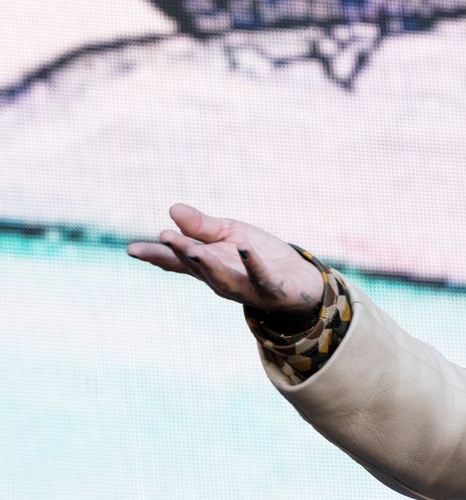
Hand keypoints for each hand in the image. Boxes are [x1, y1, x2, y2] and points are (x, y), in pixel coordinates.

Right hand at [126, 203, 324, 313]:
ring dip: (208, 265)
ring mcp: (246, 288)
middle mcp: (222, 280)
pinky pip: (262, 277)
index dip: (156, 255)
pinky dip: (253, 264)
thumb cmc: (259, 256)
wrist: (300, 279)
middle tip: (164, 237)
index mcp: (208, 265)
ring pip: (223, 279)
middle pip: (197, 268)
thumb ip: (202, 226)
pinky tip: (245, 248)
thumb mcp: (230, 234)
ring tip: (194, 249)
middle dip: (181, 253)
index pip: (178, 261)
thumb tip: (172, 209)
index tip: (132, 249)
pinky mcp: (273, 290)